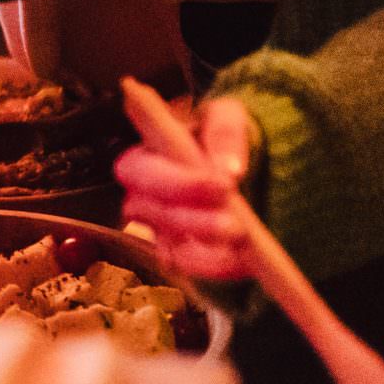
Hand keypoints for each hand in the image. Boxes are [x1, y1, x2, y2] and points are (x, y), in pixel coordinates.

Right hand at [114, 93, 258, 280]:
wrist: (235, 163)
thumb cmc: (220, 133)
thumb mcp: (225, 116)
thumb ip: (225, 133)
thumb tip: (229, 169)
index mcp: (146, 155)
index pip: (142, 171)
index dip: (177, 183)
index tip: (223, 186)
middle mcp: (144, 194)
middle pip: (152, 213)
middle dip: (194, 221)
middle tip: (236, 226)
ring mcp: (157, 226)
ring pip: (168, 244)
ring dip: (204, 249)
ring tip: (242, 246)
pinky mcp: (175, 251)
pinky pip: (185, 266)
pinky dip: (212, 267)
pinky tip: (240, 264)